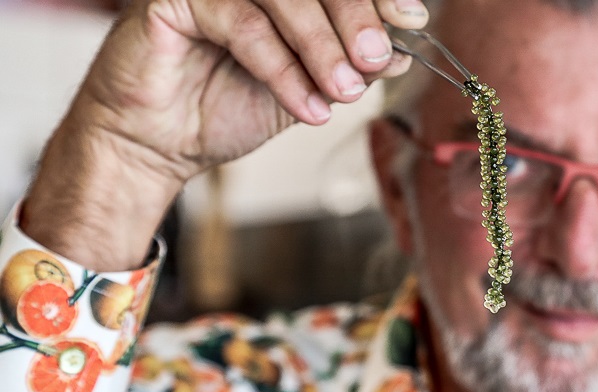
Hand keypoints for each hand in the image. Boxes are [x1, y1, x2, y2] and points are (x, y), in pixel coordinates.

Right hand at [23, 0, 422, 269]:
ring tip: (343, 91)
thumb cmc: (227, 107)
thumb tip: (400, 51)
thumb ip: (348, 66)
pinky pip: (243, 25)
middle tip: (375, 60)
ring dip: (321, 46)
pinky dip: (282, 69)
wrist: (161, 145)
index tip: (411, 20)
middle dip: (355, 19)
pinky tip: (308, 107)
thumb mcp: (306, 89)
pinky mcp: (174, 0)